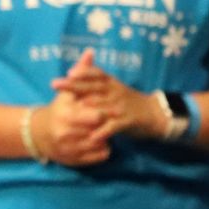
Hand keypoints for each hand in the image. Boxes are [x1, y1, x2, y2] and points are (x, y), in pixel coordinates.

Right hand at [31, 56, 112, 164]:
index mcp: (65, 114)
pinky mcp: (73, 160)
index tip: (116, 107)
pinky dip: (103, 150)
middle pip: (98, 130)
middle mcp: (65, 132)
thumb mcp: (67, 92)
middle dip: (107, 125)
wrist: (38, 134)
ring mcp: (69, 148)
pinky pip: (97, 157)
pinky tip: (102, 142)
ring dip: (106, 137)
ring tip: (107, 130)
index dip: (107, 111)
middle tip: (114, 119)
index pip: (94, 114)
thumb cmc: (57, 110)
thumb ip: (81, 72)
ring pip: (99, 144)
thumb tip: (91, 52)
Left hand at [49, 50, 168, 141]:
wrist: (153, 113)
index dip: (83, 72)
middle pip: (92, 87)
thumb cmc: (126, 100)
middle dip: (73, 86)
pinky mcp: (126, 121)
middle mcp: (115, 91)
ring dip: (84, 110)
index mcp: (111, 82)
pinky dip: (102, 131)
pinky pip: (113, 126)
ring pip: (100, 107)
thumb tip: (74, 72)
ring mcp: (120, 106)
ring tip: (68, 112)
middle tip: (55, 84)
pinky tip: (91, 136)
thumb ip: (95, 82)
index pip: (96, 73)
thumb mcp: (113, 87)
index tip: (68, 72)